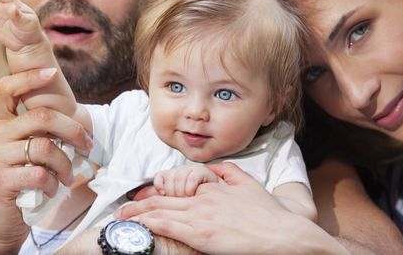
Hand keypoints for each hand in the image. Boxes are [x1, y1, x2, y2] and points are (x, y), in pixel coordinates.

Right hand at [0, 69, 92, 253]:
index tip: (52, 73)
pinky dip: (54, 183)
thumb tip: (80, 119)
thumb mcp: (31, 149)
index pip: (6, 89)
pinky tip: (52, 189)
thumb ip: (44, 132)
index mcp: (0, 122)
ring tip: (67, 176)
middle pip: (43, 117)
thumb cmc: (26, 178)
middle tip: (87, 147)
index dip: (29, 77)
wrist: (3, 219)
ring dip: (65, 165)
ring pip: (46, 147)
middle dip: (74, 131)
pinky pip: (40, 173)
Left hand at [117, 162, 336, 254]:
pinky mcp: (202, 234)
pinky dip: (151, 224)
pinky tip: (138, 225)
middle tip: (121, 209)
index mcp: (211, 189)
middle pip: (163, 201)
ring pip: (161, 213)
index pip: (175, 189)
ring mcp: (201, 217)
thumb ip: (228, 172)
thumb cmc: (267, 213)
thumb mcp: (248, 183)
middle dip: (139, 205)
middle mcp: (202, 200)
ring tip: (122, 217)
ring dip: (138, 215)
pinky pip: (170, 226)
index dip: (155, 194)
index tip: (141, 197)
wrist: (281, 233)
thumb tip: (212, 168)